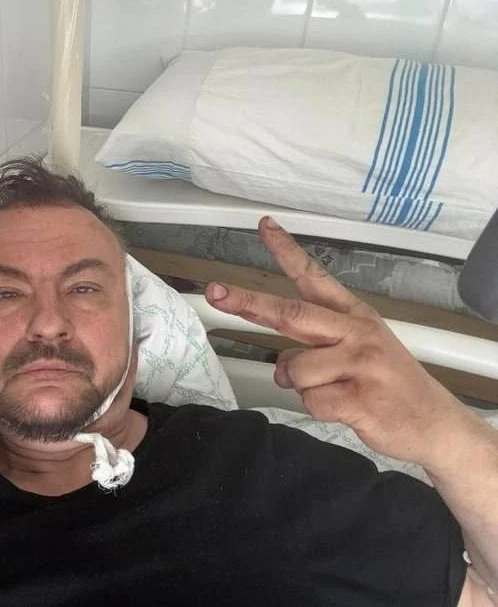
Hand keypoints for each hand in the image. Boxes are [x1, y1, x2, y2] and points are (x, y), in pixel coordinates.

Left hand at [205, 216, 467, 466]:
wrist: (435, 424)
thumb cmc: (388, 385)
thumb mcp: (361, 349)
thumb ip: (316, 345)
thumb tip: (280, 360)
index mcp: (354, 316)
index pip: (314, 277)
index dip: (287, 252)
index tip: (265, 226)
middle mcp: (355, 333)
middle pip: (291, 314)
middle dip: (247, 303)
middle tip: (215, 292)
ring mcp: (360, 364)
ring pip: (294, 370)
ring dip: (302, 387)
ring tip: (335, 390)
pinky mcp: (360, 397)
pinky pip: (312, 402)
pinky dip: (320, 411)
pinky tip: (347, 409)